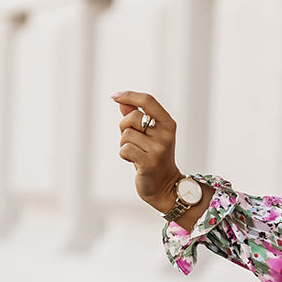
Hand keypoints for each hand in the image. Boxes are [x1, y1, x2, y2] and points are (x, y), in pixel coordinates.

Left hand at [113, 91, 179, 213]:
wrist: (165, 186)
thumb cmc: (153, 157)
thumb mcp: (148, 135)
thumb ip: (136, 117)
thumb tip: (121, 101)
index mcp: (168, 123)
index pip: (147, 101)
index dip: (129, 95)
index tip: (114, 96)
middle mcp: (165, 134)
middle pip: (132, 118)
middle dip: (125, 128)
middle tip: (134, 141)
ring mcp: (159, 149)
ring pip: (126, 135)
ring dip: (125, 145)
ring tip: (137, 154)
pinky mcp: (149, 162)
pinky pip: (124, 149)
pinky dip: (124, 155)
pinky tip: (134, 162)